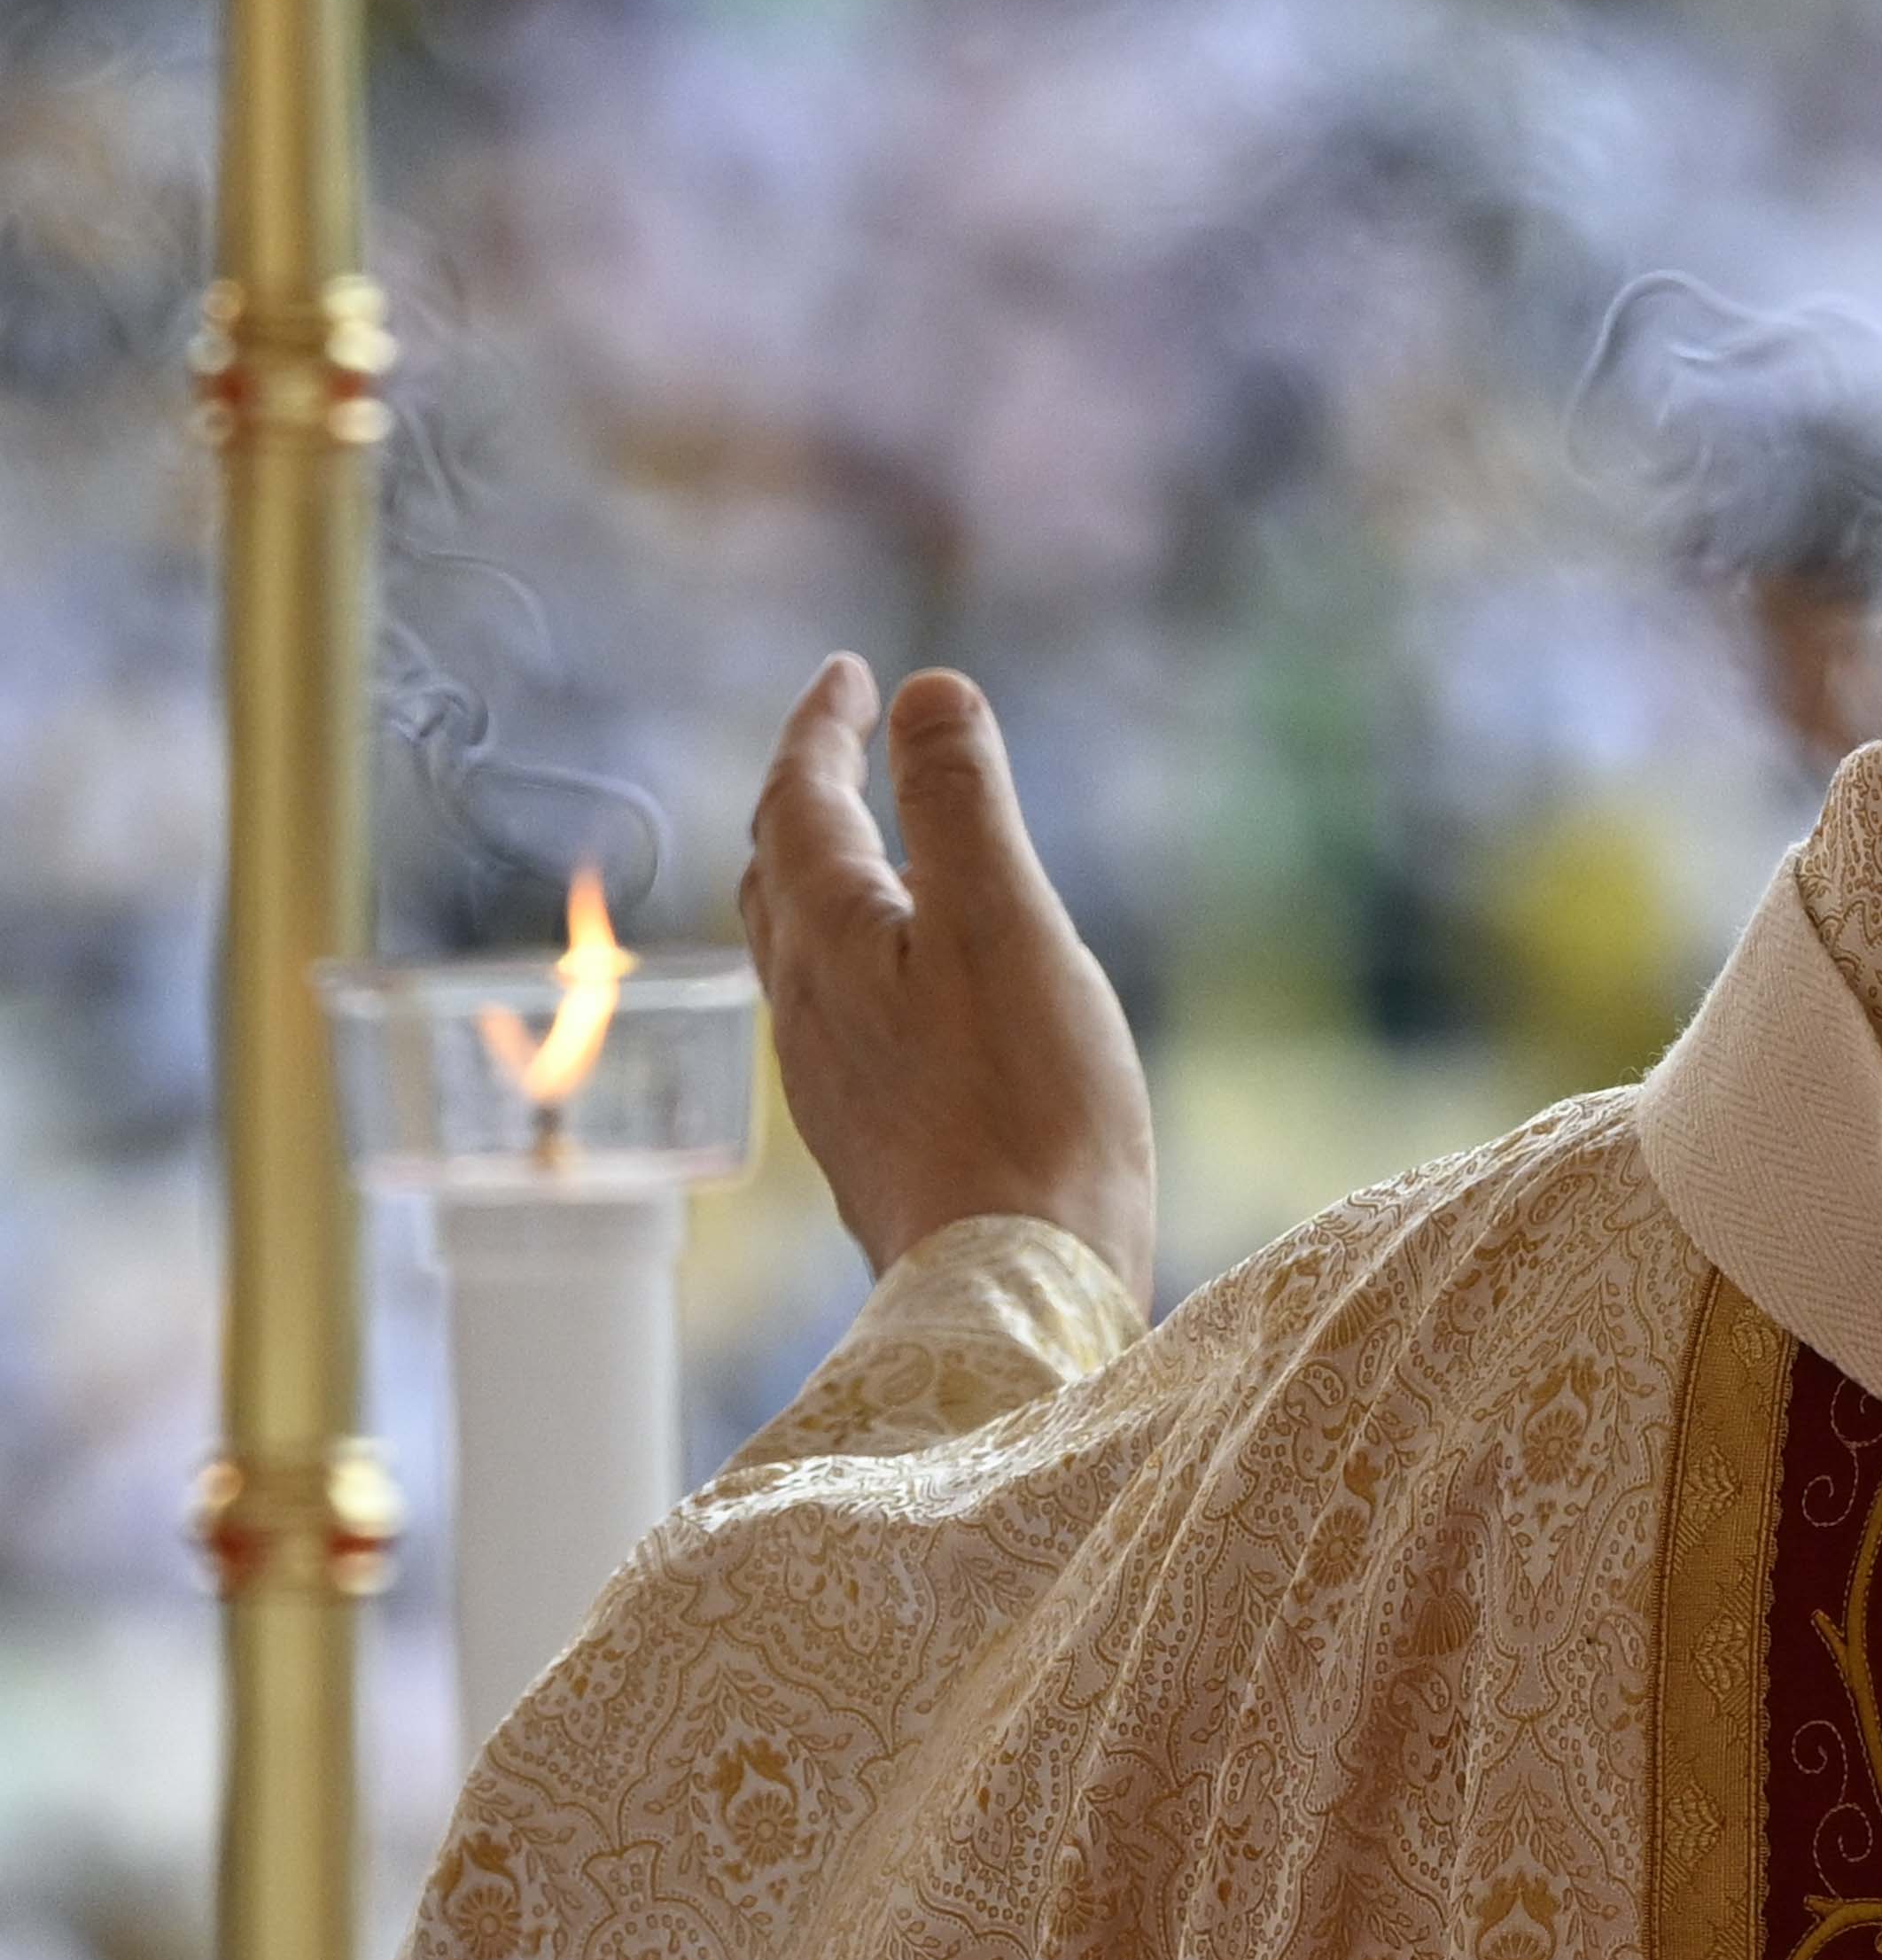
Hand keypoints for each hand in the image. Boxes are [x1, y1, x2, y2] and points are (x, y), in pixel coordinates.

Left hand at [742, 656, 1158, 1302]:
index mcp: (829, 932)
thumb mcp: (1006, 923)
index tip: (851, 674)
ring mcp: (827, 1074)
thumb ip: (961, 800)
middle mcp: (804, 999)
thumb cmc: (1025, 1103)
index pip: (799, 796)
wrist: (1011, 1286)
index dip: (823, 725)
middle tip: (847, 746)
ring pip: (797, 945)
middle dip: (807, 793)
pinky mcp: (867, 1133)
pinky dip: (856, 951)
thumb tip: (927, 690)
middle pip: (777, 868)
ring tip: (869, 848)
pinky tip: (907, 985)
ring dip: (822, 875)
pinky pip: (836, 1009)